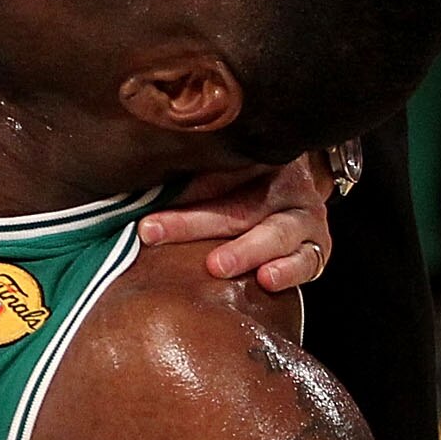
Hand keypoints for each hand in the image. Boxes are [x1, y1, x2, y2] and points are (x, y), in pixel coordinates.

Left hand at [141, 151, 334, 291]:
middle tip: (154, 232)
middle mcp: (283, 186)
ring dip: (246, 250)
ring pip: (275, 232)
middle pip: (236, 205)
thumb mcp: (215, 173)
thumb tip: (122, 192)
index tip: (142, 219)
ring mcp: (305, 217)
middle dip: (193, 223)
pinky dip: (289, 269)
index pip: (213, 175)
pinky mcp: (317, 248)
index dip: (178, 196)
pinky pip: (308, 259)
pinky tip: (267, 279)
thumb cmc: (242, 184)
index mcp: (255, 160)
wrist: (296, 190)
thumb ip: (181, 180)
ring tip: (219, 265)